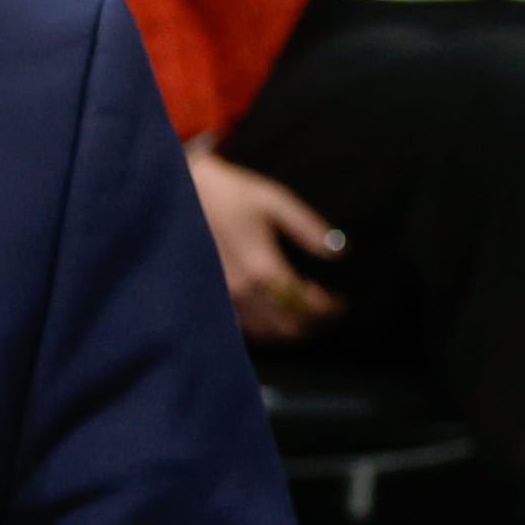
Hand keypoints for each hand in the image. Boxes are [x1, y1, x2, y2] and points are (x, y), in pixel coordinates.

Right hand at [185, 139, 344, 339]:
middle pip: (288, 326)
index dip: (330, 308)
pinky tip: (269, 314)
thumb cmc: (229, 192)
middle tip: (326, 310)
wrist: (181, 192)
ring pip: (265, 332)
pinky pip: (242, 327)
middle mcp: (243, 292)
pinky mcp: (209, 298)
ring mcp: (223, 299)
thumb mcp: (274, 201)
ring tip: (301, 313)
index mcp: (263, 268)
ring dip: (288, 327)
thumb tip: (338, 251)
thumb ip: (307, 228)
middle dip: (312, 322)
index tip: (342, 302)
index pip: (307, 305)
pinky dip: (263, 327)